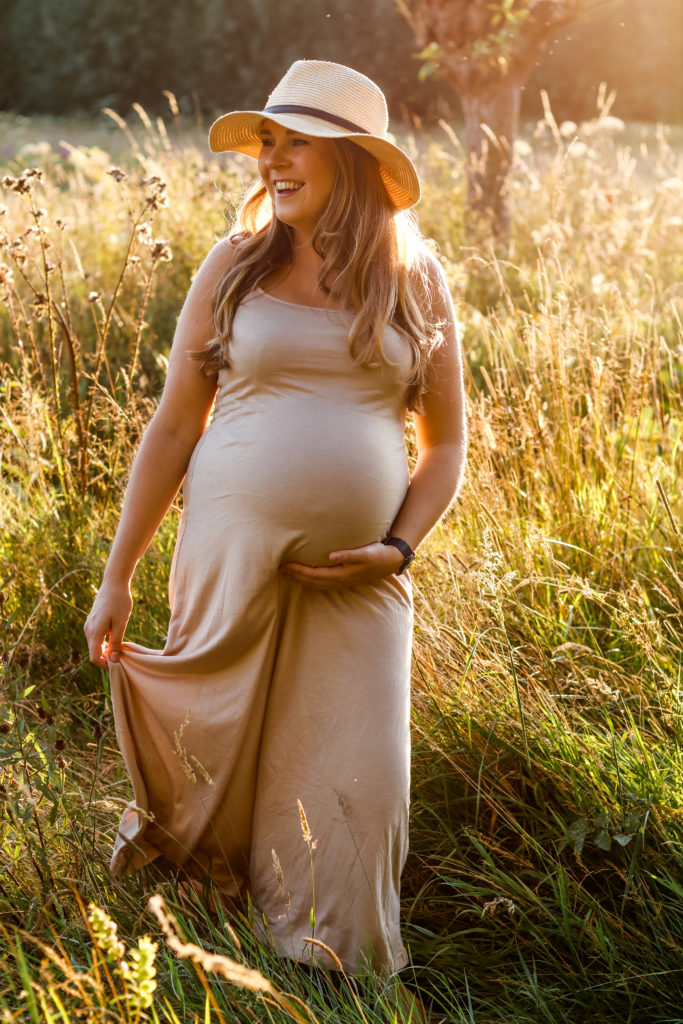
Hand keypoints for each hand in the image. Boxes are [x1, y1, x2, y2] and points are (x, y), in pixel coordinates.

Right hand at [83, 580, 132, 667]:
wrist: (114, 583)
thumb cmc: (120, 602)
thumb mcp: (120, 624)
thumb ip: (116, 642)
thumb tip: (114, 659)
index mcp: (94, 632)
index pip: (94, 657)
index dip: (105, 665)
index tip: (118, 664)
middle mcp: (88, 630)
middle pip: (94, 652)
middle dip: (106, 658)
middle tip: (122, 657)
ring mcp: (88, 625)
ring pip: (94, 645)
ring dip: (105, 650)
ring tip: (120, 648)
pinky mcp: (91, 621)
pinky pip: (95, 637)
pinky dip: (103, 642)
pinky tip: (115, 639)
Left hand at [280, 542, 403, 590]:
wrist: (390, 562)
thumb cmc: (378, 555)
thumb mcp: (365, 553)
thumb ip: (348, 555)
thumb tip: (331, 556)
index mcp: (342, 575)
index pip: (315, 575)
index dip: (299, 571)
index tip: (286, 564)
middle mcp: (339, 581)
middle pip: (311, 582)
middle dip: (295, 576)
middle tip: (278, 568)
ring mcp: (341, 582)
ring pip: (315, 584)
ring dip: (299, 580)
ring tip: (286, 573)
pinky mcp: (343, 579)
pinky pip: (321, 583)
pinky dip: (309, 581)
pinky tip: (303, 576)